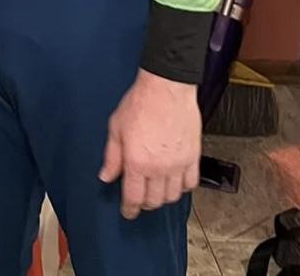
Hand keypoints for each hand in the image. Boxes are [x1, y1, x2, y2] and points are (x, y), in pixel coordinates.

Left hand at [99, 68, 200, 218]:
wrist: (166, 88)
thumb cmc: (141, 102)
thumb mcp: (116, 127)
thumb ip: (111, 156)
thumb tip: (106, 175)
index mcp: (137, 162)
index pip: (133, 197)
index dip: (129, 209)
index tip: (127, 212)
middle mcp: (159, 168)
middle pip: (154, 201)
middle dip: (144, 203)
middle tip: (139, 198)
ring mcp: (178, 164)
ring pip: (173, 196)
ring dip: (163, 197)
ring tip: (155, 190)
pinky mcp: (193, 157)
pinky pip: (191, 183)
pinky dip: (182, 187)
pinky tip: (174, 181)